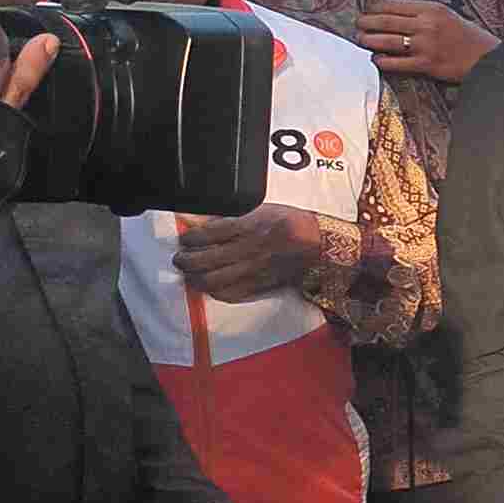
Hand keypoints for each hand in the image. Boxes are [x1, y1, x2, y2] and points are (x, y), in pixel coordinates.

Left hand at [173, 204, 330, 299]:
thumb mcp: (262, 209)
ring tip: (191, 273)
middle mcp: (250, 249)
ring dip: (196, 278)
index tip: (185, 239)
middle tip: (180, 259)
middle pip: (205, 260)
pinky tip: (211, 286)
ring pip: (214, 280)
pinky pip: (231, 293)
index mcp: (251, 226)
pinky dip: (215, 291)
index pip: (208, 235)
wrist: (322, 244)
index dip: (190, 238)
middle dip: (186, 260)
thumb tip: (200, 220)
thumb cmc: (293, 222)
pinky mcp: (261, 284)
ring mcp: (255, 270)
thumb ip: (230, 216)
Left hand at [356, 0, 496, 81]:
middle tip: (358, 24)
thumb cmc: (470, 37)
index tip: (368, 11)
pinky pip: (396, 62)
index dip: (375, 7)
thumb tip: (395, 15)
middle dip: (366, 22)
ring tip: (361, 40)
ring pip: (387, 41)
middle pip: (385, 21)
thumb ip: (424, 14)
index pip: (393, 4)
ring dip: (369, 40)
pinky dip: (382, 60)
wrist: (490, 59)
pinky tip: (376, 58)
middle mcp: (426, 25)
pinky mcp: (426, 65)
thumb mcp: (449, 16)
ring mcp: (425, 46)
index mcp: (432, 9)